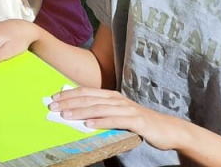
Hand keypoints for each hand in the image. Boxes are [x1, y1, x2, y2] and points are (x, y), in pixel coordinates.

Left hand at [48, 88, 183, 149]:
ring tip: (66, 115)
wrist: (168, 129)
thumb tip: (79, 112)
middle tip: (53, 107)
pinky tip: (89, 125)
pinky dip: (101, 122)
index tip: (53, 99)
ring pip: (99, 108)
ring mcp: (127, 109)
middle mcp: (118, 99)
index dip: (69, 94)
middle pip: (89, 99)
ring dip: (81, 112)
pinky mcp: (136, 121)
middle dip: (70, 102)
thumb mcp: (118, 113)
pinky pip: (115, 121)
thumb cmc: (140, 122)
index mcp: (112, 95)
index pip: (86, 92)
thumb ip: (102, 111)